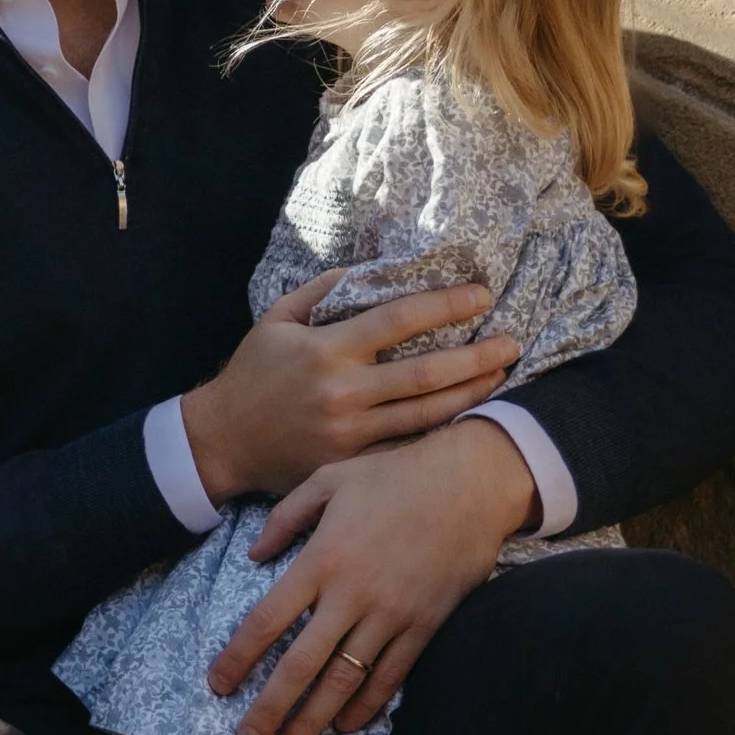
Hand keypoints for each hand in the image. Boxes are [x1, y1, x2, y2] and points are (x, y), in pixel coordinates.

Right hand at [180, 273, 515, 505]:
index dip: (446, 305)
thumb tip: (367, 269)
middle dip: (477, 357)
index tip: (481, 296)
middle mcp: (343, 393)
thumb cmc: (252, 375)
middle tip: (513, 344)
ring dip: (472, 395)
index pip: (399, 320)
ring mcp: (349, 434)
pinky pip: (405, 447)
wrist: (221, 442)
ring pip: (426, 414)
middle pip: (427, 373)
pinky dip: (440, 432)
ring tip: (502, 377)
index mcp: (327, 350)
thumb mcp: (276, 321)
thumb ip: (320, 292)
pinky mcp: (350, 465)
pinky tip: (469, 418)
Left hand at [207, 417, 539, 734]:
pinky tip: (345, 726)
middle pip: (300, 666)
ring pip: (344, 681)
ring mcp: (391, 615)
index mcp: (322, 559)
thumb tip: (253, 556)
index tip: (217, 686)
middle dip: (269, 709)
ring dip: (313, 720)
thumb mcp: (330, 478)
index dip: (237, 659)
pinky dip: (366, 706)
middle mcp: (352, 595)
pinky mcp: (425, 626)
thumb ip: (286, 517)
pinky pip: (390, 677)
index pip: (266, 621)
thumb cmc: (396, 474)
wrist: (471, 482)